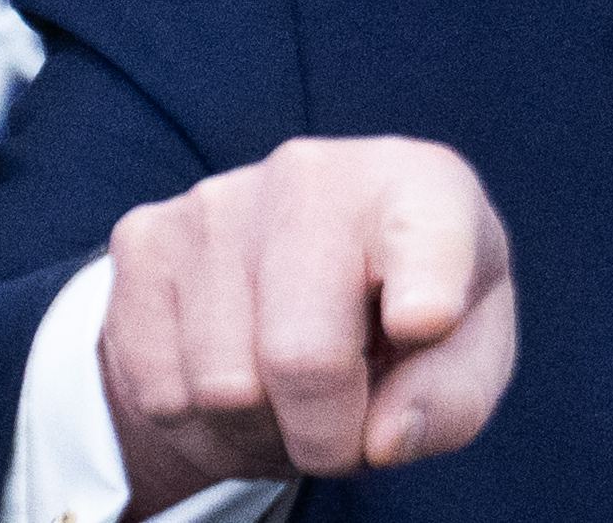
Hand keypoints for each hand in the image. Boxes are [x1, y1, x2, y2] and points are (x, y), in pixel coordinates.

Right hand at [99, 136, 517, 517]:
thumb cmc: (406, 310)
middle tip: (344, 433)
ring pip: (223, 389)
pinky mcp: (145, 240)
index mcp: (421, 189)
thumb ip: (450, 401)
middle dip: (326, 435)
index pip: (424, 241)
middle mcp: (314, 174)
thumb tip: (381, 437)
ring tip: (291, 391)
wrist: (307, 266)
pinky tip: (239, 372)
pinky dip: (201, 419)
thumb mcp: (467, 354)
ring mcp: (218, 201)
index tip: (425, 322)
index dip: (425, 293)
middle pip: (303, 356)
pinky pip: (161, 390)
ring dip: (261, 428)